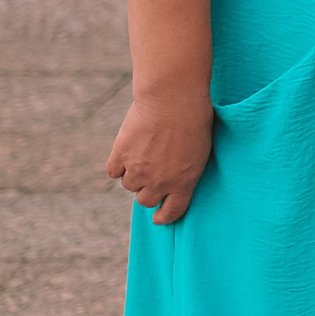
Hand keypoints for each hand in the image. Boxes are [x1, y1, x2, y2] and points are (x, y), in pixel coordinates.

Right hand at [105, 92, 214, 224]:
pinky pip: (113, 171)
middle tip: (150, 176)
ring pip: (128, 184)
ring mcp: (138, 170)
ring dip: (133, 174)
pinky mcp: (121, 155)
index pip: (172, 211)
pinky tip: (126, 152)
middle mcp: (160, 181)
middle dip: (147, 190)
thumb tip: (175, 178)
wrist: (173, 97)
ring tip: (143, 154)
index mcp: (184, 182)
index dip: (164, 216)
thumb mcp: (201, 149)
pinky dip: (118, 164)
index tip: (158, 218)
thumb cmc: (195, 117)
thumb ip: (186, 169)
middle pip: (145, 200)